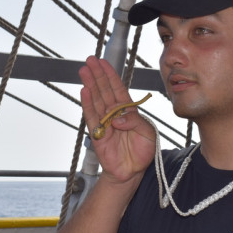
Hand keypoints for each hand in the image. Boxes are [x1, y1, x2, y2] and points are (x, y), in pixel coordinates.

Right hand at [79, 56, 155, 182]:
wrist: (133, 172)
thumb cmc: (143, 151)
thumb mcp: (147, 133)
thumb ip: (135, 121)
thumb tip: (117, 117)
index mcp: (128, 111)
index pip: (118, 89)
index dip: (110, 75)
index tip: (103, 62)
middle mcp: (115, 114)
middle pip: (104, 90)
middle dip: (97, 75)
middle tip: (89, 60)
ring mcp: (105, 123)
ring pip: (96, 100)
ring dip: (90, 85)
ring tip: (84, 71)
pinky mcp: (98, 134)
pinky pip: (91, 117)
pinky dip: (87, 104)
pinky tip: (84, 91)